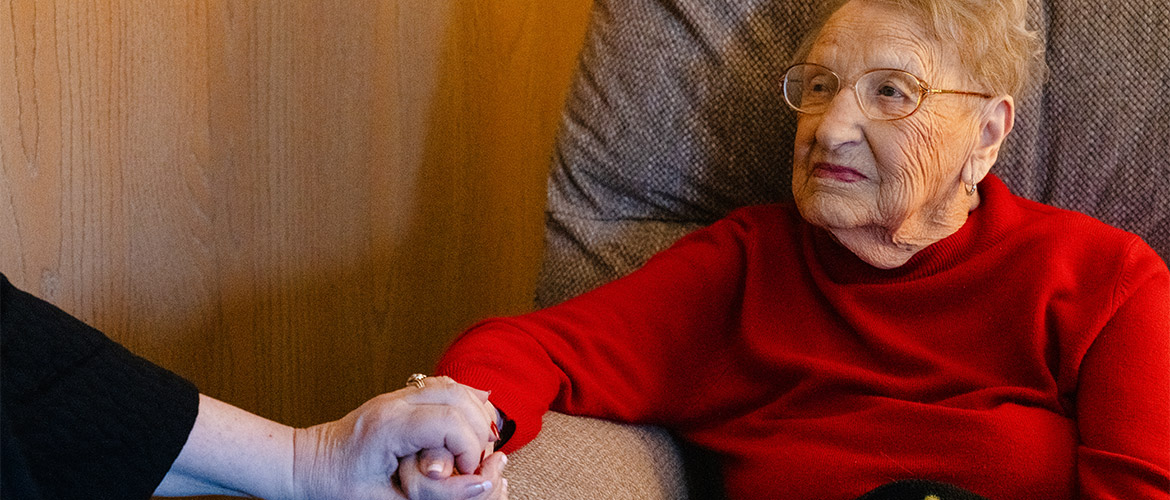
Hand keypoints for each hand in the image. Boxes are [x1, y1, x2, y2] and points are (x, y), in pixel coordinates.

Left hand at [292, 376, 498, 499]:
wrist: (306, 465)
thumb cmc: (337, 486)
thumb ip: (437, 494)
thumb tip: (480, 482)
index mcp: (389, 426)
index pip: (451, 422)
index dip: (470, 450)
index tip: (465, 474)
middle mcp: (395, 401)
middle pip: (460, 398)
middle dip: (478, 431)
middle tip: (470, 463)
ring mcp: (398, 395)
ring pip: (456, 387)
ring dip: (475, 415)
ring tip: (471, 447)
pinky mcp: (402, 396)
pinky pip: (444, 387)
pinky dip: (463, 404)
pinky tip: (466, 425)